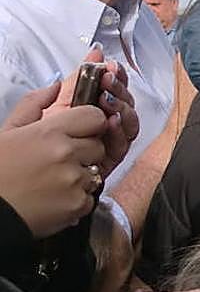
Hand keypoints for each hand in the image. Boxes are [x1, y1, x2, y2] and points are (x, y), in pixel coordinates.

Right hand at [0, 92, 105, 237]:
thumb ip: (33, 105)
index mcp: (49, 132)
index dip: (90, 124)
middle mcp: (66, 154)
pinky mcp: (78, 204)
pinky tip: (53, 199)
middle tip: (58, 162)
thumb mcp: (7, 132)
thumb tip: (56, 86)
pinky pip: (91, 197)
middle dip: (85, 153)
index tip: (80, 132)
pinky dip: (76, 200)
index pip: (95, 117)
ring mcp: (74, 180)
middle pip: (98, 146)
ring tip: (51, 182)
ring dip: (80, 178)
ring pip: (96, 173)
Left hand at [46, 46, 139, 177]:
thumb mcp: (49, 105)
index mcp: (88, 106)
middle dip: (119, 88)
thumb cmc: (36, 143)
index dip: (116, 75)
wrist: (30, 173)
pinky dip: (119, 131)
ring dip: (122, 108)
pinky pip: (123, 143)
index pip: (112, 86)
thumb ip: (74, 79)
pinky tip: (111, 122)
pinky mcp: (111, 157)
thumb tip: (94, 52)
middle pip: (125, 101)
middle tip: (108, 80)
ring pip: (130, 120)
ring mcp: (109, 139)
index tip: (110, 66)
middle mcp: (103, 121)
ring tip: (109, 101)